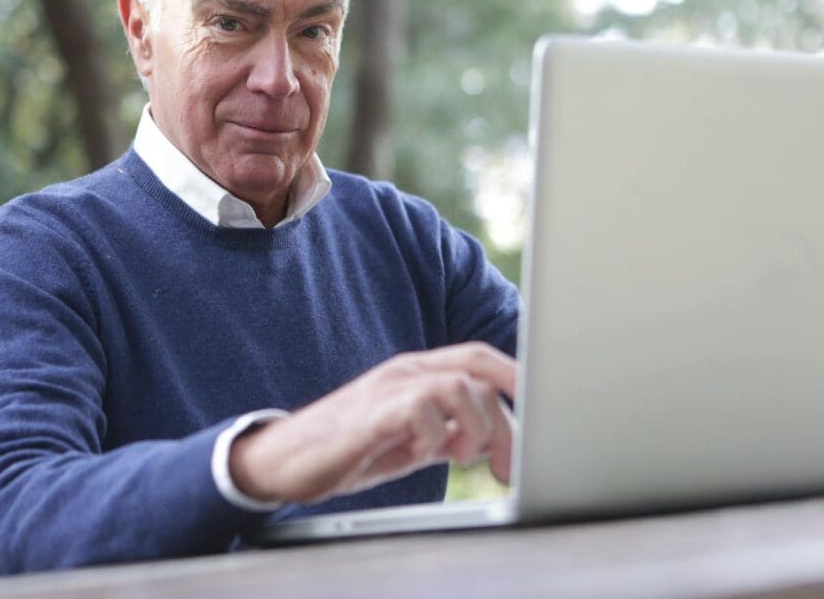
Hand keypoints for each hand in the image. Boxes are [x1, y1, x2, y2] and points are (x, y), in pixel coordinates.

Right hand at [229, 341, 516, 504]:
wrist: (283, 460)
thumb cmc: (345, 448)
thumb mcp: (406, 440)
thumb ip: (443, 431)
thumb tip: (480, 437)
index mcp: (416, 374)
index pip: (479, 358)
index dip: (516, 378)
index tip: (541, 412)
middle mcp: (406, 372)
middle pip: (478, 370)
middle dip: (508, 416)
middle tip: (507, 464)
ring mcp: (388, 388)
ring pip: (459, 386)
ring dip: (476, 427)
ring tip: (464, 459)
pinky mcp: (371, 413)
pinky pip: (422, 408)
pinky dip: (437, 435)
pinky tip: (424, 454)